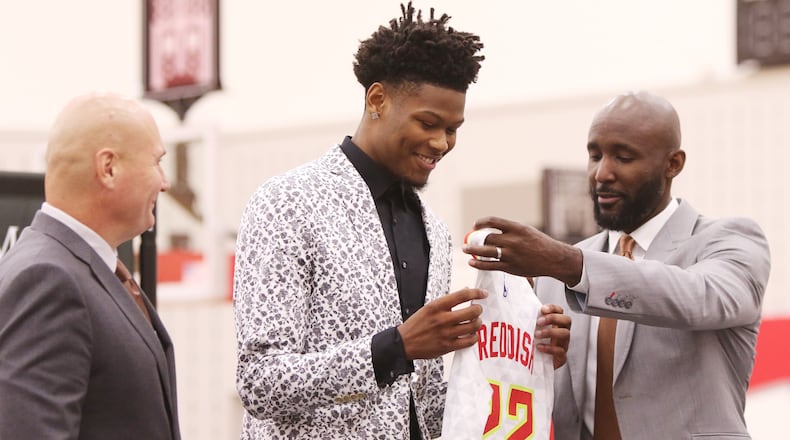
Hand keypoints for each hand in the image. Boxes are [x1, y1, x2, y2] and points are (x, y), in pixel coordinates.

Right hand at [398, 288, 486, 359]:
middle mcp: (442, 319)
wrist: (404, 343)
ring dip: (478, 322)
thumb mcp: (429, 307)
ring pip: (473, 326)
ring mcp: (446, 333)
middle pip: (472, 311)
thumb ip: (447, 301)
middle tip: (477, 310)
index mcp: (436, 306)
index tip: (483, 294)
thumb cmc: (417, 324)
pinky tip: (471, 334)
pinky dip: (474, 336)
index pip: (462, 295)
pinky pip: (469, 341)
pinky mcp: (448, 346)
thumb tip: (465, 291)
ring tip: (475, 321)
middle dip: (478, 309)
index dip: (477, 293)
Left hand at [462, 216, 583, 285]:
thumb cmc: (538, 243)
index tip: (475, 225)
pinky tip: (472, 262)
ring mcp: (511, 255)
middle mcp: (513, 241)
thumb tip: (490, 230)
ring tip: (464, 249)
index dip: (481, 222)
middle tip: (467, 240)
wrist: (553, 258)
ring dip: (472, 250)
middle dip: (474, 239)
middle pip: (487, 238)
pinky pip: (490, 265)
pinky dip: (478, 263)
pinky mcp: (510, 267)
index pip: (494, 221)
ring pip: (485, 252)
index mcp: (517, 228)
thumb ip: (509, 230)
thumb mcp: (526, 230)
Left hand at [535, 304, 570, 368]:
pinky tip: (539, 347)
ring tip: (537, 334)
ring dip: (550, 332)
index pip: (560, 311)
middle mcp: (562, 332)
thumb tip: (519, 312)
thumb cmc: (537, 345)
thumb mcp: (534, 331)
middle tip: (539, 321)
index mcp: (556, 324)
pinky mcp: (561, 356)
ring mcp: (563, 343)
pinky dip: (549, 348)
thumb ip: (532, 322)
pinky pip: (560, 350)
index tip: (542, 309)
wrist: (541, 364)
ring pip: (565, 334)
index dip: (553, 308)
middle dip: (553, 318)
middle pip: (566, 320)